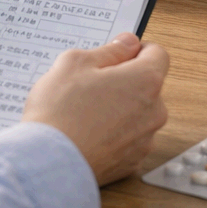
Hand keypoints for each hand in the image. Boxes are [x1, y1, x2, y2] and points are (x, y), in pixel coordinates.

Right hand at [22, 32, 169, 184]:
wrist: (48, 163)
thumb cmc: (60, 110)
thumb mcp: (76, 63)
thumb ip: (109, 50)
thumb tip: (128, 43)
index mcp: (146, 81)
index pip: (158, 54)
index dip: (136, 50)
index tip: (116, 55)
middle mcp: (154, 112)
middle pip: (147, 86)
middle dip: (124, 82)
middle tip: (90, 85)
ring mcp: (144, 141)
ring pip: (137, 114)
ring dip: (118, 109)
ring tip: (84, 112)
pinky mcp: (131, 163)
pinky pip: (127, 139)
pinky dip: (112, 134)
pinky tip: (86, 134)